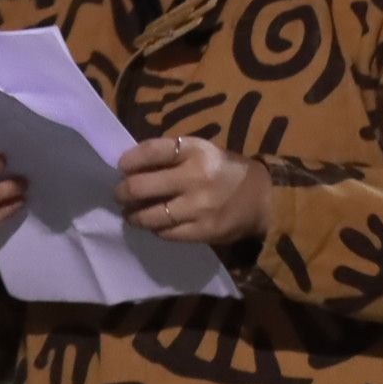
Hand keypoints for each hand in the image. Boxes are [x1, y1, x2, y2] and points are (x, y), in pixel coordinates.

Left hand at [116, 136, 268, 246]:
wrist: (262, 198)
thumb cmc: (223, 171)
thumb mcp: (201, 152)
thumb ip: (170, 156)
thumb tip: (129, 167)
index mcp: (196, 150)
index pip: (152, 151)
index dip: (130, 160)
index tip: (121, 166)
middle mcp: (196, 177)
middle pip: (141, 186)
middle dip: (123, 192)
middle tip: (119, 194)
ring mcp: (199, 207)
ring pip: (150, 215)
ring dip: (134, 215)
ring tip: (130, 213)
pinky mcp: (203, 231)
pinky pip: (167, 233)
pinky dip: (155, 229)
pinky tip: (154, 225)